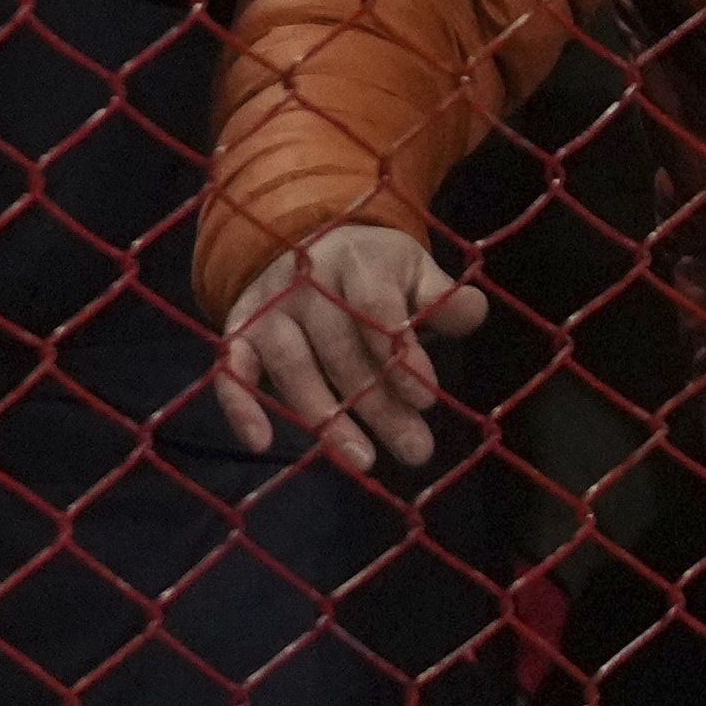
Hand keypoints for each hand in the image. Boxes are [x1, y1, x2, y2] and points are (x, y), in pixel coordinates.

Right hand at [210, 219, 485, 477]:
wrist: (312, 245)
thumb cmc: (376, 270)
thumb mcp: (415, 272)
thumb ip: (443, 297)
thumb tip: (472, 310)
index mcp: (356, 260)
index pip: (375, 307)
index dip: (400, 354)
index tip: (426, 398)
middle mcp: (305, 280)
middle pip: (340, 348)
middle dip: (378, 404)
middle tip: (414, 450)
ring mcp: (268, 306)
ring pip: (292, 364)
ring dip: (325, 416)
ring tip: (362, 460)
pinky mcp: (239, 331)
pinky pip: (232, 369)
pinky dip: (241, 404)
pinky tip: (261, 443)